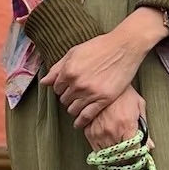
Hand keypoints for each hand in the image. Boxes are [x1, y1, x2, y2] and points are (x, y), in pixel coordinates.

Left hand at [45, 10, 166, 128]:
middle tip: (76, 94)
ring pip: (73, 109)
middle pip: (64, 99)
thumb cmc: (99, 47)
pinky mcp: (104, 99)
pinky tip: (80, 123)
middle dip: (68, 97)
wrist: (124, 47)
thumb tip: (44, 82)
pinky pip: (87, 116)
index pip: (57, 88)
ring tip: (79, 105)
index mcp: (68, 71)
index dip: (62, 88)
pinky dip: (81, 121)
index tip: (68, 87)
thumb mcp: (74, 53)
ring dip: (74, 108)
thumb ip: (58, 68)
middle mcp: (77, 83)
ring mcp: (90, 93)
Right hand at [84, 88, 144, 151]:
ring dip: (113, 155)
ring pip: (106, 155)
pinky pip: (94, 148)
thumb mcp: (139, 107)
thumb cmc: (124, 92)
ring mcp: (98, 132)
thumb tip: (150, 145)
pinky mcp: (88, 130)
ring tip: (118, 150)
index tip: (139, 156)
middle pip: (120, 157)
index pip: (134, 152)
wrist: (105, 80)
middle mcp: (111, 131)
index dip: (138, 156)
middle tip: (129, 153)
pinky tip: (107, 144)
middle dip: (127, 157)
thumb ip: (145, 128)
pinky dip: (101, 149)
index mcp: (127, 126)